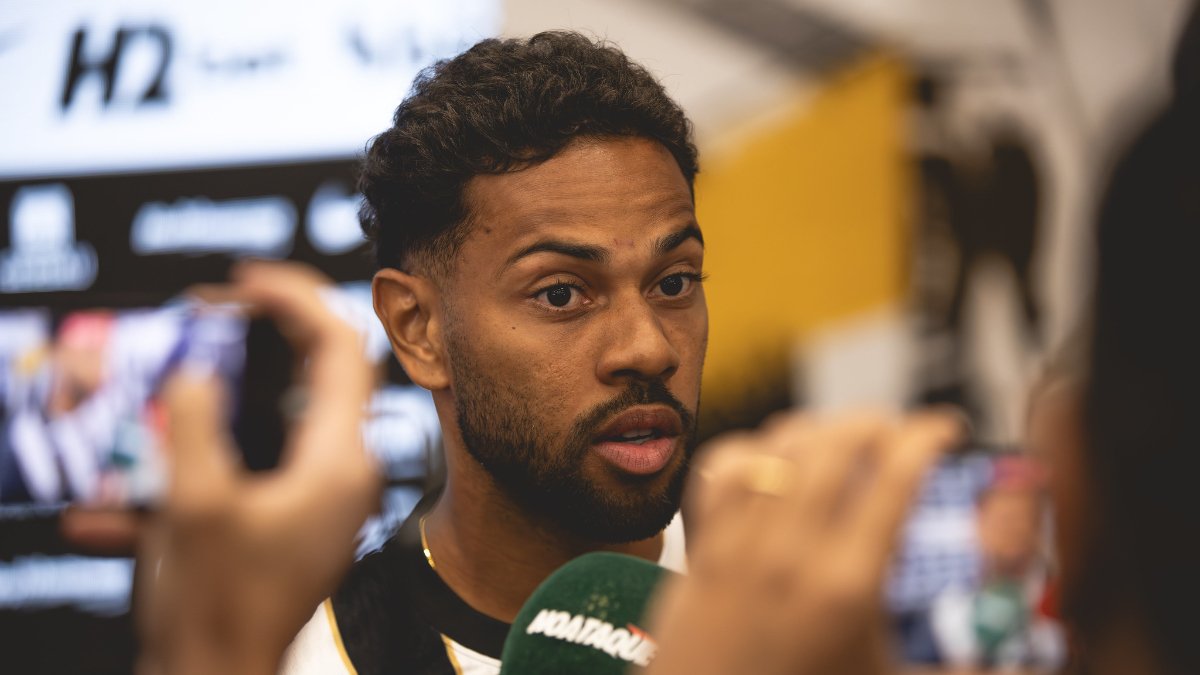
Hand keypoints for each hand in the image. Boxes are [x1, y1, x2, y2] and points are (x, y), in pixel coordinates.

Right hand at [66, 261, 381, 674]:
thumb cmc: (218, 611)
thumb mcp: (194, 508)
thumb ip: (195, 425)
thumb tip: (197, 373)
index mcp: (339, 461)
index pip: (341, 348)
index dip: (299, 299)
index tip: (250, 281)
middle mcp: (344, 472)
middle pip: (325, 370)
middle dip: (274, 330)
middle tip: (221, 309)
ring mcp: (325, 495)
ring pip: (297, 405)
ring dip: (251, 374)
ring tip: (203, 351)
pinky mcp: (299, 514)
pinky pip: (272, 449)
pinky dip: (232, 430)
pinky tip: (181, 437)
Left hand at [644, 410, 961, 674]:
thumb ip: (954, 668)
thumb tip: (1015, 667)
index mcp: (849, 586)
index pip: (896, 476)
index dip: (928, 436)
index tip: (947, 430)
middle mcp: (792, 552)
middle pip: (837, 442)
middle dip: (878, 421)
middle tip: (900, 433)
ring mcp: (741, 544)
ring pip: (780, 445)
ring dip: (821, 429)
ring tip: (846, 441)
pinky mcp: (704, 546)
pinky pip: (724, 467)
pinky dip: (755, 449)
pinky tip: (777, 462)